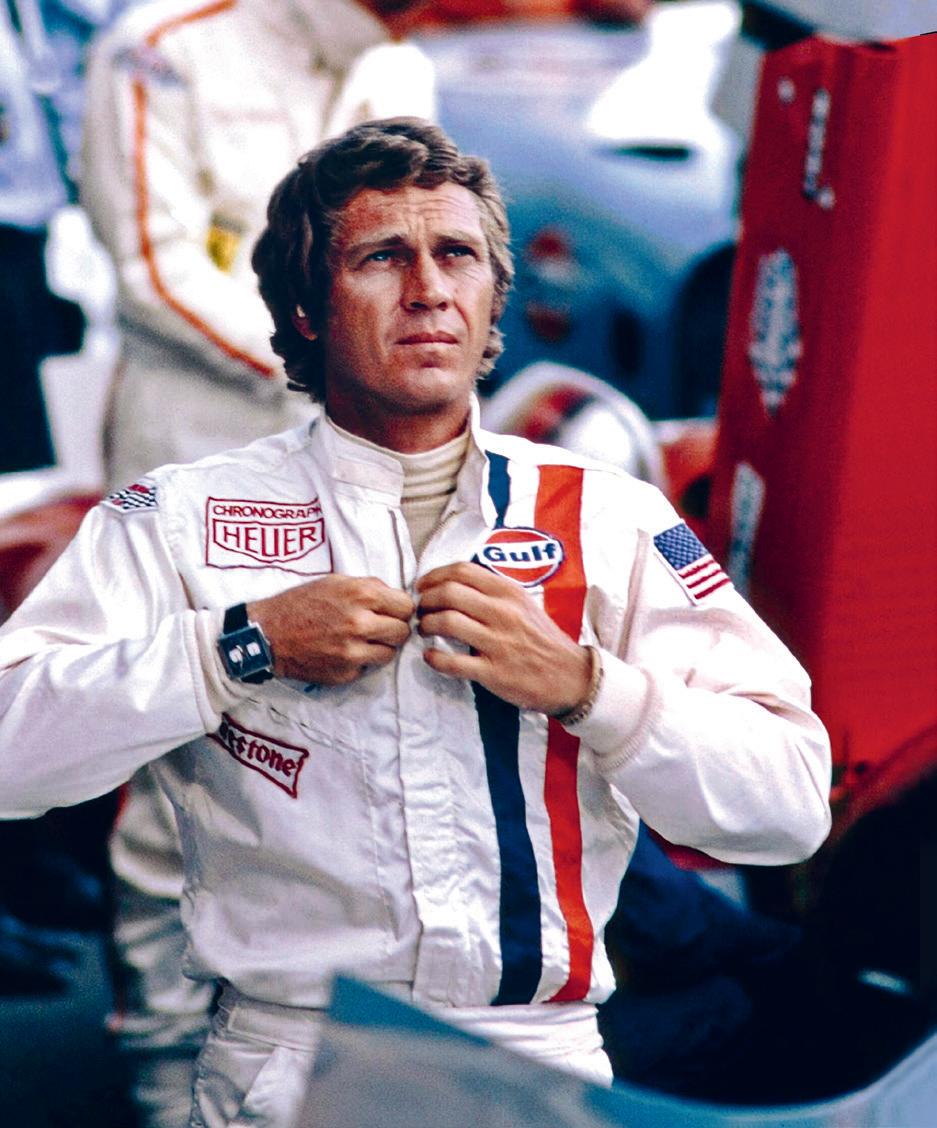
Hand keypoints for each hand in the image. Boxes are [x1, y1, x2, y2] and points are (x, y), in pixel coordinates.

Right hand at [248, 576, 414, 684]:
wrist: (268, 634)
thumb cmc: (300, 603)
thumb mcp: (335, 581)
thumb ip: (368, 587)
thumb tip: (396, 597)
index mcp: (361, 595)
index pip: (406, 606)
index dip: (400, 608)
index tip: (391, 611)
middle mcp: (360, 623)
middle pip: (403, 632)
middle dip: (394, 628)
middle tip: (380, 626)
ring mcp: (353, 652)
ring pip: (390, 653)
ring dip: (381, 647)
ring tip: (364, 639)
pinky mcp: (345, 672)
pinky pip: (368, 667)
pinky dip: (362, 660)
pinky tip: (345, 651)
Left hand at [415, 562, 590, 713]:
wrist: (571, 676)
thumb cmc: (542, 639)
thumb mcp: (523, 604)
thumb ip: (493, 592)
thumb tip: (455, 584)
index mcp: (509, 592)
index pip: (462, 571)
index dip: (434, 576)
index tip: (423, 586)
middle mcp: (503, 613)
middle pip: (449, 593)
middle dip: (426, 600)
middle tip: (420, 609)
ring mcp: (498, 643)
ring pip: (447, 622)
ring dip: (426, 625)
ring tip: (424, 629)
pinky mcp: (493, 672)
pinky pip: (452, 662)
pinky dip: (433, 658)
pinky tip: (430, 657)